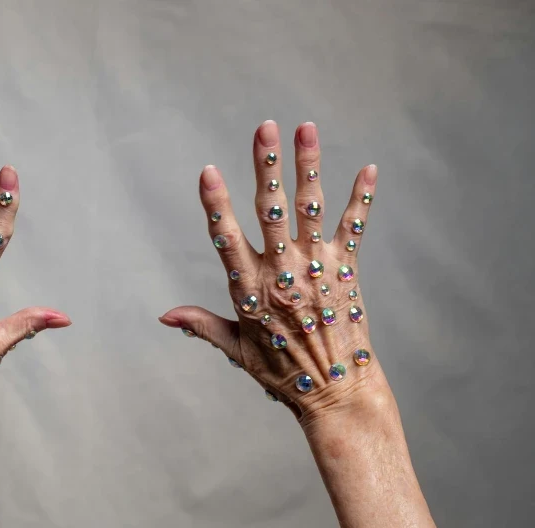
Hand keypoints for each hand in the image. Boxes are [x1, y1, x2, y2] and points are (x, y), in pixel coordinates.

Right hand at [160, 120, 385, 421]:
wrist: (336, 391)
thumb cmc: (282, 372)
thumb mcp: (236, 349)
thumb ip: (202, 324)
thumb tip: (165, 316)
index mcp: (251, 290)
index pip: (227, 239)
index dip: (216, 205)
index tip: (207, 172)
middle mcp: (283, 272)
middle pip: (271, 210)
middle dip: (267, 166)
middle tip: (265, 128)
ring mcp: (316, 268)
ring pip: (309, 208)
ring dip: (308, 165)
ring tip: (306, 128)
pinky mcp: (345, 270)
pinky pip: (353, 227)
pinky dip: (361, 197)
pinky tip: (369, 168)